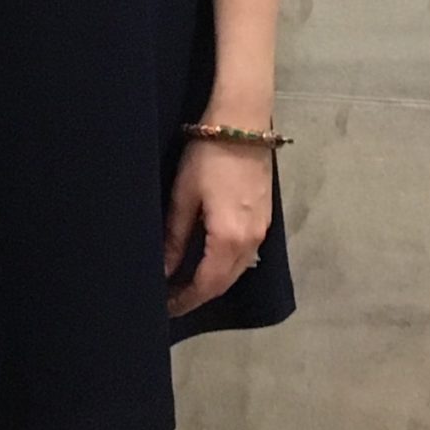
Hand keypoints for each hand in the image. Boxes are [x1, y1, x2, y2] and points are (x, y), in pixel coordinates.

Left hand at [162, 134, 272, 315]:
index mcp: (229, 240)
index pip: (207, 285)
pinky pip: (246, 254)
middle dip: (199, 294)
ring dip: (214, 281)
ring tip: (187, 281)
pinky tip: (210, 259)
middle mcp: (251, 242)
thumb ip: (175, 236)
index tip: (166, 308)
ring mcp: (262, 230)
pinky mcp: (265, 217)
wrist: (243, 122)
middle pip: (225, 282)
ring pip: (237, 269)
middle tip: (172, 298)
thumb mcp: (185, 195)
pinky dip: (227, 264)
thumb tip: (164, 270)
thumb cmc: (208, 156)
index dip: (186, 300)